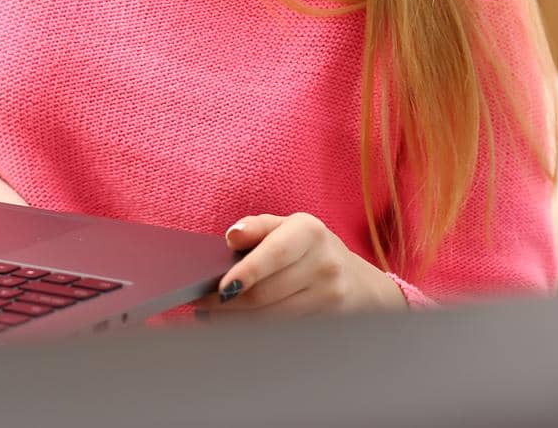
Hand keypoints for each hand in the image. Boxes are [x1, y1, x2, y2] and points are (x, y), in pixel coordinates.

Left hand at [194, 212, 407, 318]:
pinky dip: (253, 330)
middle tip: (198, 302)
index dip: (247, 272)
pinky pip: (281, 330)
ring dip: (234, 320)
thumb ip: (257, 226)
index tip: (221, 287)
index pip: (275, 253)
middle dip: (226, 301)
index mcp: (310, 232)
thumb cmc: (309, 249)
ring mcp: (329, 298)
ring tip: (208, 314)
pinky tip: (232, 325)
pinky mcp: (327, 324)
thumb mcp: (287, 227)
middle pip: (267, 293)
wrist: (359, 283)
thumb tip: (232, 236)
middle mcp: (324, 265)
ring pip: (271, 317)